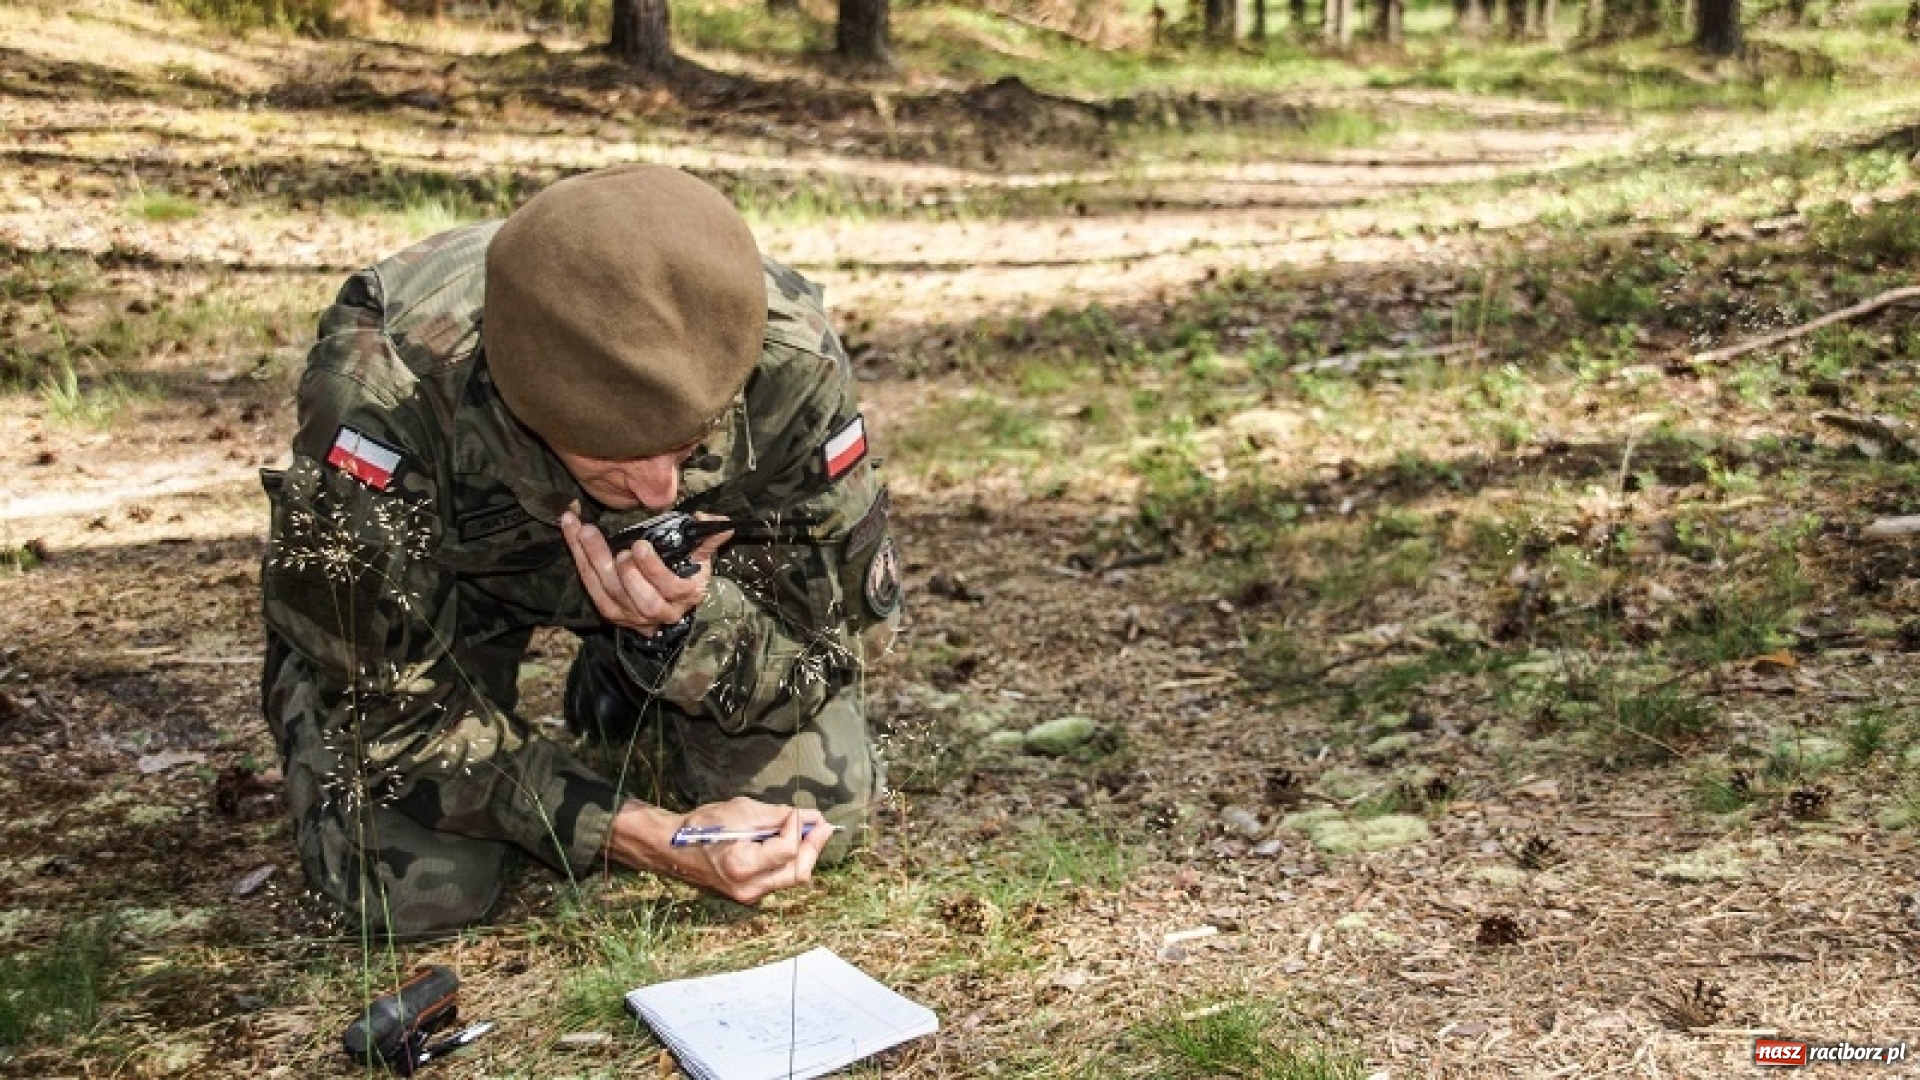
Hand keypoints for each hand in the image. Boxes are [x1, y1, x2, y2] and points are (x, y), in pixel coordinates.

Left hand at [561, 511, 731, 635]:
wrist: (668, 603)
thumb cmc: (685, 572)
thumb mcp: (700, 556)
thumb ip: (708, 539)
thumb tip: (719, 521)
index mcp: (685, 596)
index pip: (670, 587)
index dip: (653, 569)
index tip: (639, 545)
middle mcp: (659, 612)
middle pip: (640, 598)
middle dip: (625, 573)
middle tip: (614, 546)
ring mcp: (632, 616)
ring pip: (610, 594)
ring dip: (593, 561)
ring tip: (584, 532)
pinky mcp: (611, 613)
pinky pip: (592, 589)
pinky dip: (580, 562)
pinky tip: (573, 537)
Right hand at [607, 797, 831, 904]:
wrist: (672, 848)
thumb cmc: (701, 826)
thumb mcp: (740, 811)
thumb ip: (777, 816)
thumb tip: (809, 816)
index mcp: (742, 866)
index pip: (787, 849)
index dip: (798, 828)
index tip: (798, 811)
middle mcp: (747, 887)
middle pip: (797, 872)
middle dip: (813, 847)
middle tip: (823, 824)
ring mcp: (748, 894)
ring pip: (790, 878)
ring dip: (804, 854)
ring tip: (812, 831)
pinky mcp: (748, 892)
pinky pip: (778, 878)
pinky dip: (789, 860)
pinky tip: (791, 842)